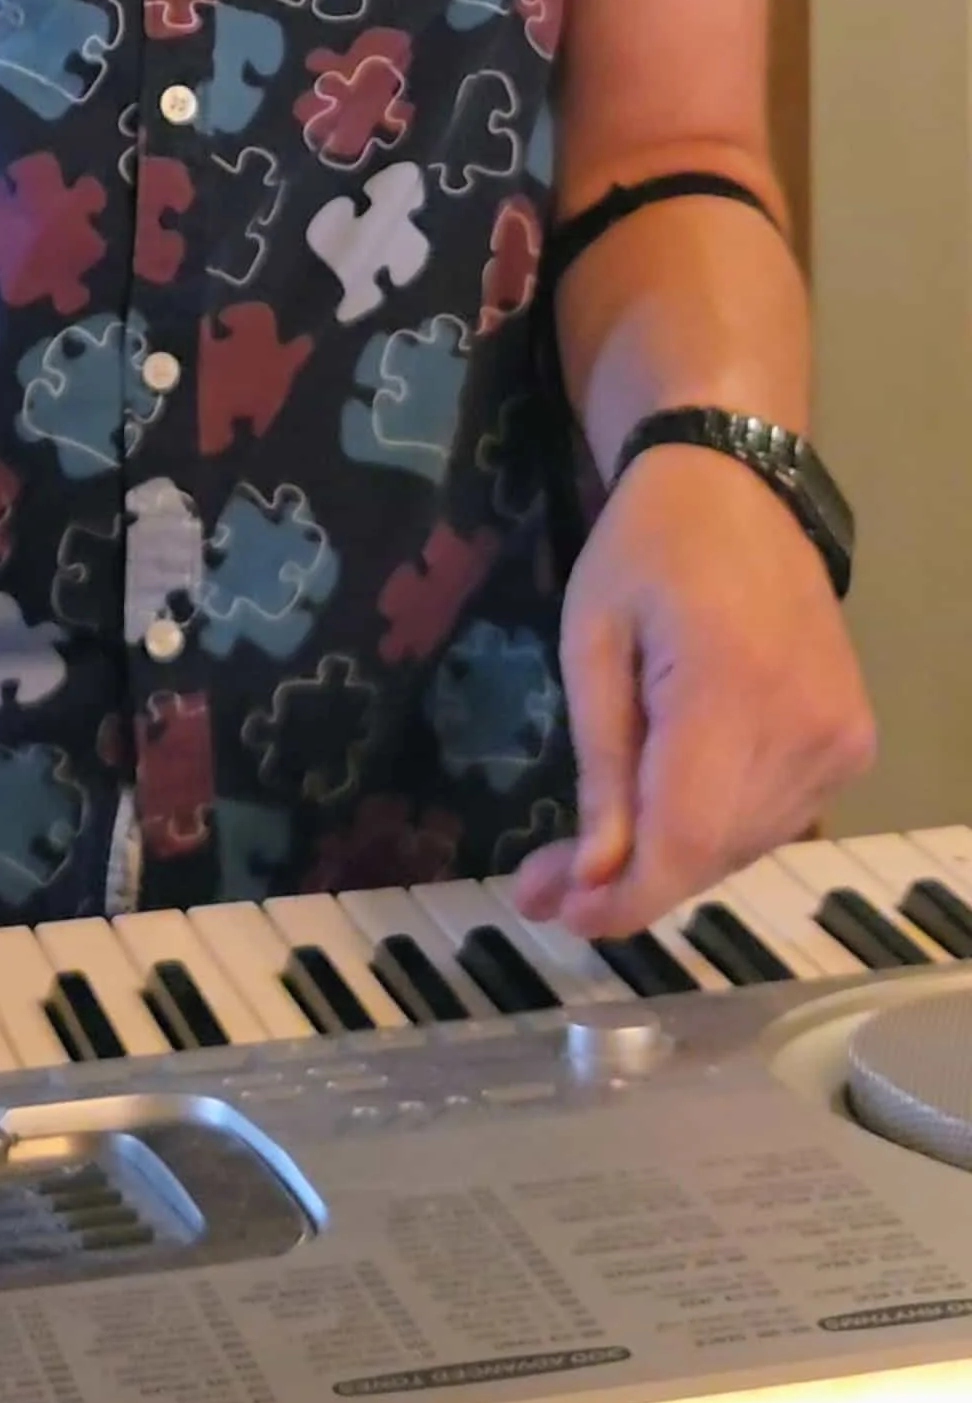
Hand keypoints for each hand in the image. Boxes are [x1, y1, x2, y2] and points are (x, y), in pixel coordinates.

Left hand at [513, 442, 874, 937]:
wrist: (737, 487)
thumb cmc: (645, 549)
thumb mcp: (591, 642)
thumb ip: (601, 765)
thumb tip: (593, 879)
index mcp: (731, 688)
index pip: (684, 837)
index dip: (624, 898)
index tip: (559, 915)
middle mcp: (804, 726)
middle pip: (711, 852)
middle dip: (626, 882)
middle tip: (548, 885)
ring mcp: (840, 737)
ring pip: (744, 846)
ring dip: (668, 859)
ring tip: (594, 852)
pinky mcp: (853, 739)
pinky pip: (776, 819)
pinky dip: (716, 829)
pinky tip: (667, 806)